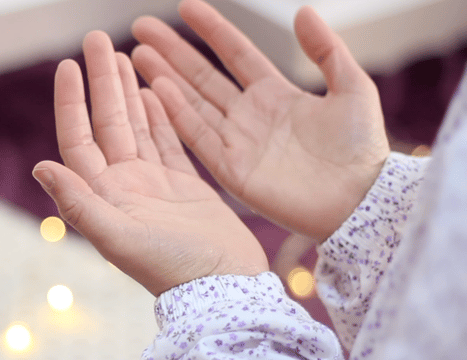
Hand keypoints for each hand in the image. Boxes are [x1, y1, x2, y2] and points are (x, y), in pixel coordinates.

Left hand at [33, 31, 267, 296]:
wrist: (223, 287)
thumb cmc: (171, 269)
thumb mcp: (119, 237)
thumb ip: (78, 204)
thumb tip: (39, 167)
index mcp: (103, 196)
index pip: (79, 139)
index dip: (72, 102)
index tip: (68, 64)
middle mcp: (124, 186)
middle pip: (107, 124)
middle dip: (102, 82)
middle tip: (98, 40)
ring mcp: (153, 185)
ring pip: (136, 127)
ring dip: (127, 93)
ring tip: (123, 56)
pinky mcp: (184, 186)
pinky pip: (167, 141)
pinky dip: (160, 115)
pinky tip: (153, 90)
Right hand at [131, 0, 389, 241]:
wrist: (359, 200)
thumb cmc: (361, 150)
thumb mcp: (352, 88)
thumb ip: (326, 50)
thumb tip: (302, 10)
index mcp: (275, 94)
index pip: (235, 53)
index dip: (212, 29)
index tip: (185, 6)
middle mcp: (249, 115)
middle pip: (203, 75)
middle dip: (172, 50)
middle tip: (142, 27)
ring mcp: (237, 142)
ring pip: (192, 101)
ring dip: (165, 76)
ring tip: (138, 53)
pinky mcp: (230, 169)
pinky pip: (197, 135)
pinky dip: (176, 112)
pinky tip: (157, 88)